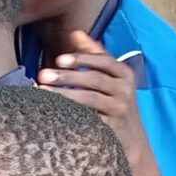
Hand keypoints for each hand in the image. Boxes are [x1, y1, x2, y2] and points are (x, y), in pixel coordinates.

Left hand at [38, 31, 150, 162]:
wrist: (133, 141)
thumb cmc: (116, 103)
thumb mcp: (112, 78)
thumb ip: (95, 55)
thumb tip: (75, 34)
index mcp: (124, 73)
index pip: (103, 61)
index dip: (81, 59)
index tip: (59, 59)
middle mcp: (125, 90)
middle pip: (94, 79)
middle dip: (67, 76)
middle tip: (43, 75)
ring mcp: (119, 109)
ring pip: (90, 98)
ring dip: (64, 94)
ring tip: (42, 91)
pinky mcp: (112, 128)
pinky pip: (89, 118)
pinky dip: (71, 113)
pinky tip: (54, 110)